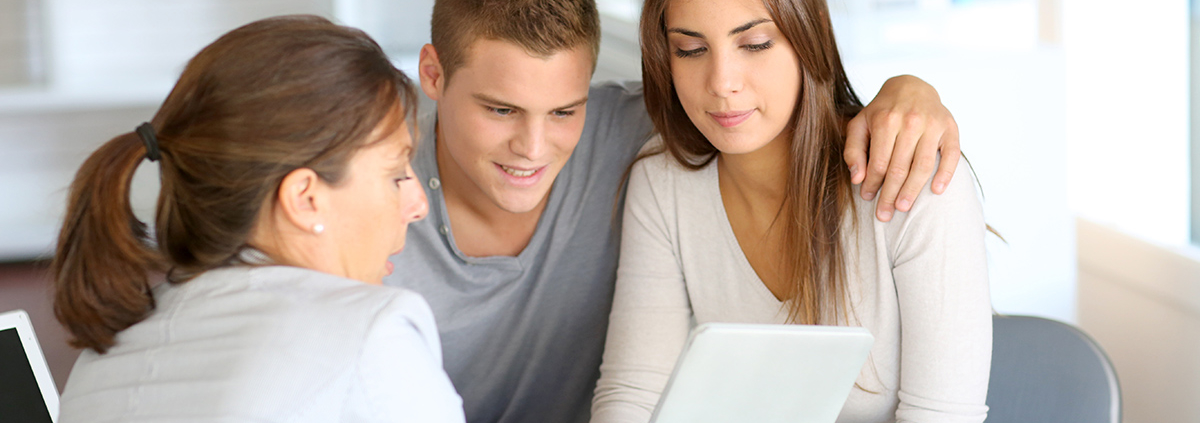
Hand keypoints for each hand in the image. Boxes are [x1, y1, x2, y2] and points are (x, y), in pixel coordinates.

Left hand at [844, 75, 959, 221]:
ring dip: (913, 190)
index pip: (879, 162)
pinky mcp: (950, 127)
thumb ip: (853, 150)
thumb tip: (857, 179)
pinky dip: (945, 174)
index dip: (873, 184)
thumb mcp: (860, 125)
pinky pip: (952, 155)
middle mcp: (910, 121)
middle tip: (884, 214)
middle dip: (890, 194)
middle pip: (900, 167)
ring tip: (903, 208)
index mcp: (886, 120)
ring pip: (923, 165)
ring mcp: (933, 124)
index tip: (867, 198)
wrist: (911, 87)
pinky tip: (936, 191)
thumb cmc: (881, 112)